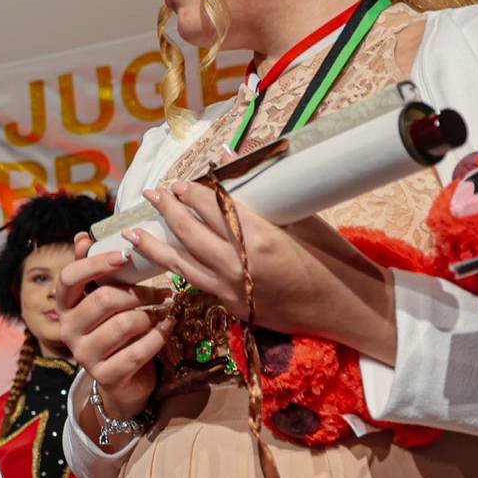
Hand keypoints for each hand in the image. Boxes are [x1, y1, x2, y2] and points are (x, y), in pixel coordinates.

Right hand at [59, 234, 172, 422]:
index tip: (126, 255)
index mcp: (64, 305)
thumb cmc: (115, 328)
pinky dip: (158, 336)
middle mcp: (67, 330)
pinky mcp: (105, 375)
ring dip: (151, 315)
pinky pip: (138, 351)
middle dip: (139, 292)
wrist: (124, 379)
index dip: (96, 263)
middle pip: (103, 299)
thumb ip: (95, 270)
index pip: (69, 277)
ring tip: (163, 312)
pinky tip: (167, 327)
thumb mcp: (104, 298)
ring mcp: (84, 355)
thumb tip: (82, 236)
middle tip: (162, 291)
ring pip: (124, 324)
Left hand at [127, 182, 397, 361]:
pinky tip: (160, 259)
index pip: (215, 210)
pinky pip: (196, 283)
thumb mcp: (305, 221)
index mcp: (260, 240)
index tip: (180, 183)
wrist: (345, 309)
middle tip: (153, 194)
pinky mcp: (232, 307)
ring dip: (155, 245)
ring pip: (182, 264)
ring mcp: (233, 290)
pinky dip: (174, 269)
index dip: (193, 195)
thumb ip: (267, 200)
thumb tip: (236, 168)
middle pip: (191, 234)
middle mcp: (239, 266)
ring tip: (133, 231)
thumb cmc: (332, 260)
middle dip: (168, 212)